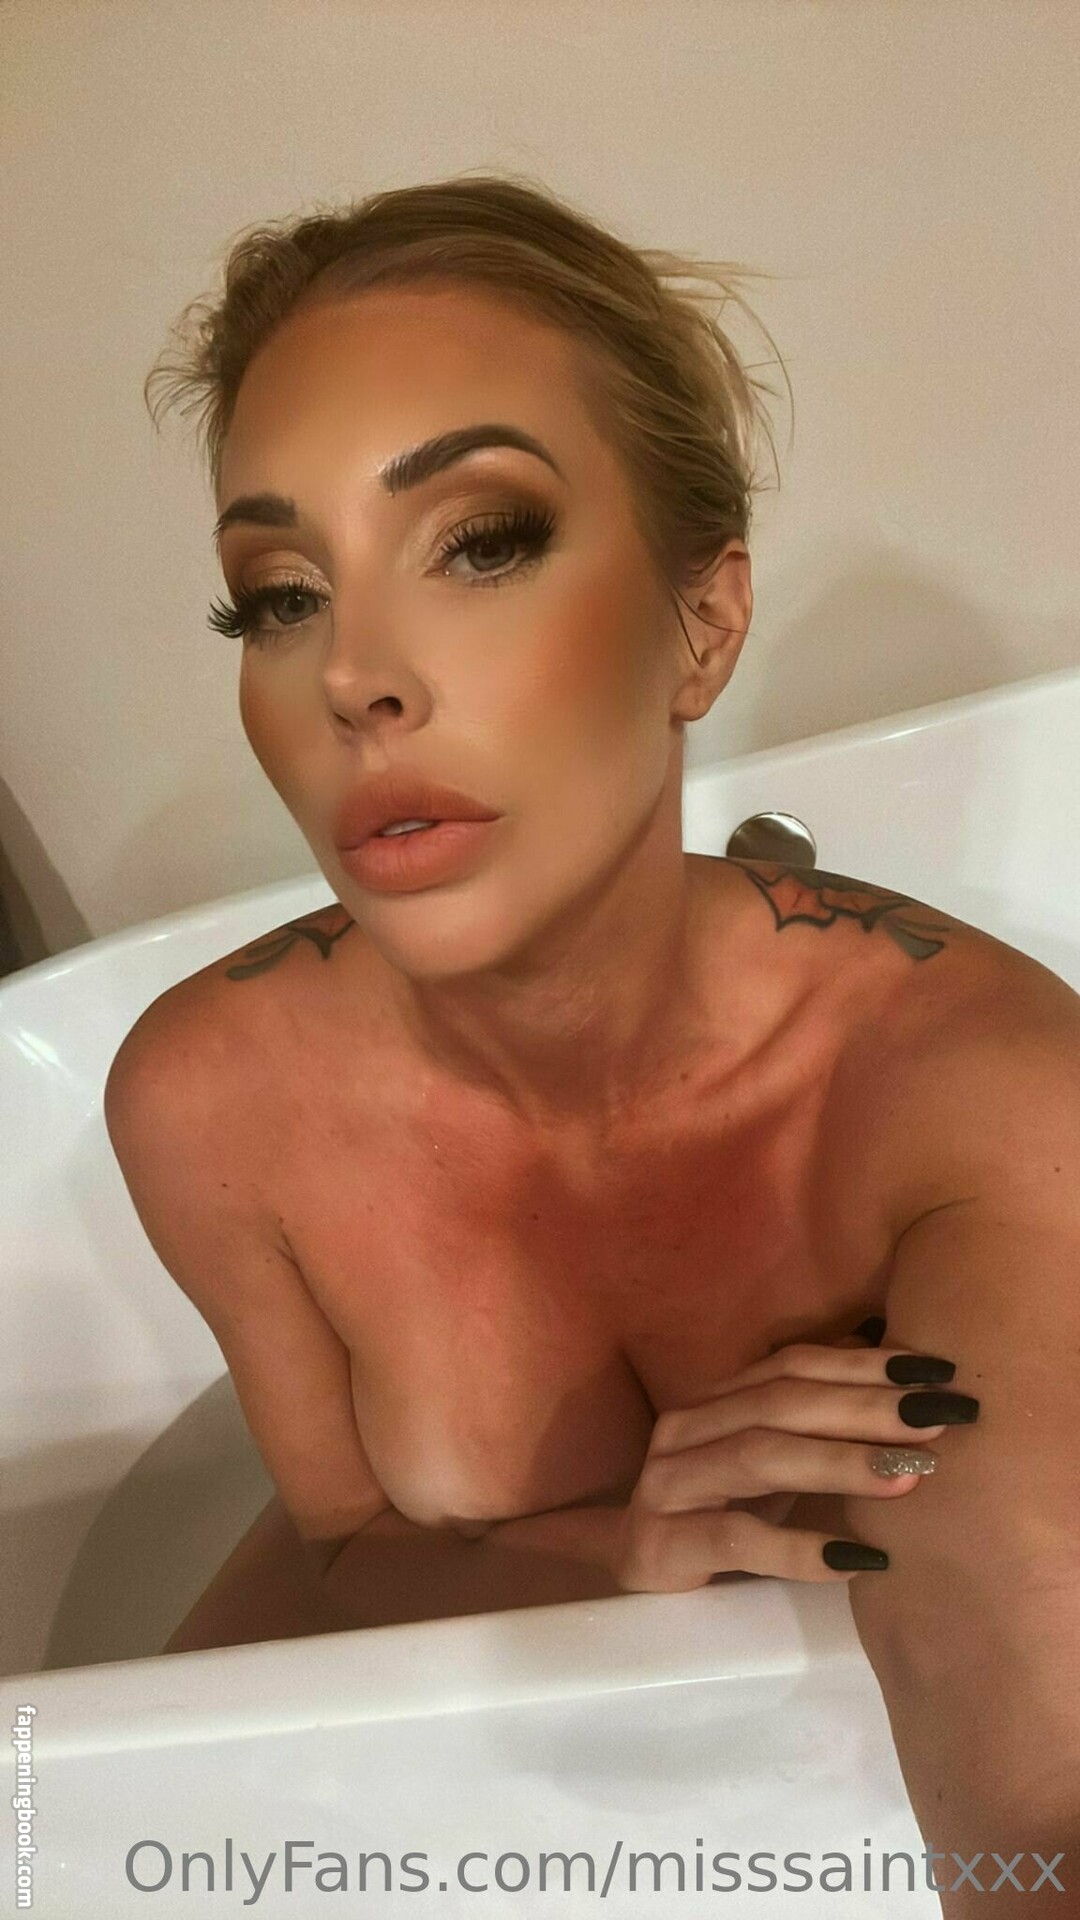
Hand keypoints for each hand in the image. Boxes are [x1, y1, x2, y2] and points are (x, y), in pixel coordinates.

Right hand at [611, 1324, 954, 1588]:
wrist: (635, 1570)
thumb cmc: (720, 1508)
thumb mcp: (769, 1458)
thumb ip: (817, 1422)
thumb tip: (908, 1378)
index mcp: (716, 1399)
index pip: (792, 1365)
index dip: (864, 1364)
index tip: (936, 1372)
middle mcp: (687, 1429)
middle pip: (782, 1404)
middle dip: (867, 1407)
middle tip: (938, 1419)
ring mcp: (668, 1485)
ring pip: (760, 1457)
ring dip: (842, 1462)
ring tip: (910, 1475)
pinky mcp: (662, 1545)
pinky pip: (738, 1540)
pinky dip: (801, 1549)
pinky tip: (859, 1559)